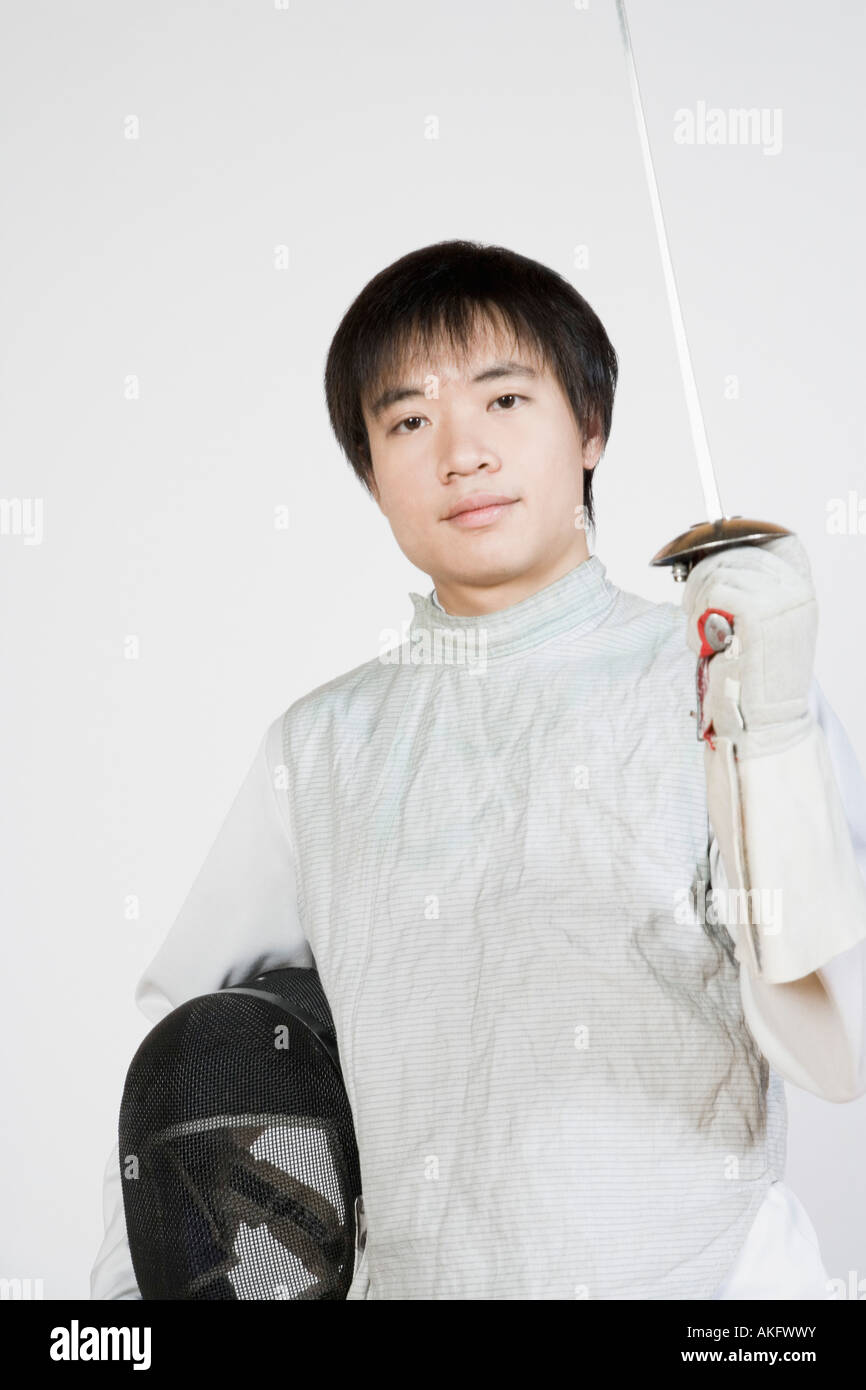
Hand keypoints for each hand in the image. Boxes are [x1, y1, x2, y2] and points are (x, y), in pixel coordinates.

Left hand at [682, 534, 817, 751]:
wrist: (764, 723)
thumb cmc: (752, 679)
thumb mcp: (755, 626)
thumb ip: (744, 592)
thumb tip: (707, 562)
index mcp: (798, 591)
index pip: (755, 546)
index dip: (720, 556)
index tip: (701, 579)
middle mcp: (794, 590)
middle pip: (733, 554)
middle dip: (701, 580)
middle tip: (693, 611)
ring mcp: (779, 599)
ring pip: (718, 571)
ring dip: (696, 603)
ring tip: (701, 634)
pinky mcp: (758, 612)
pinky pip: (713, 592)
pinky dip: (697, 617)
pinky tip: (703, 642)